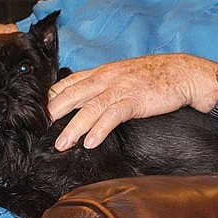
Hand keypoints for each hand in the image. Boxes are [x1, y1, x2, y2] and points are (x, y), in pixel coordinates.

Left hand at [47, 54, 217, 150]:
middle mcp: (107, 78)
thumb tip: (85, 101)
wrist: (181, 72)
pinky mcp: (135, 100)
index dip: (52, 96)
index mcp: (102, 72)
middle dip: (54, 112)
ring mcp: (120, 89)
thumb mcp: (123, 76)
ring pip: (90, 108)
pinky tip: (90, 142)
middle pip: (73, 94)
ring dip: (73, 127)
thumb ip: (103, 85)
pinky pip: (113, 115)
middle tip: (38, 129)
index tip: (37, 111)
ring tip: (61, 144)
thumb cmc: (154, 76)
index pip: (70, 82)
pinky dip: (100, 129)